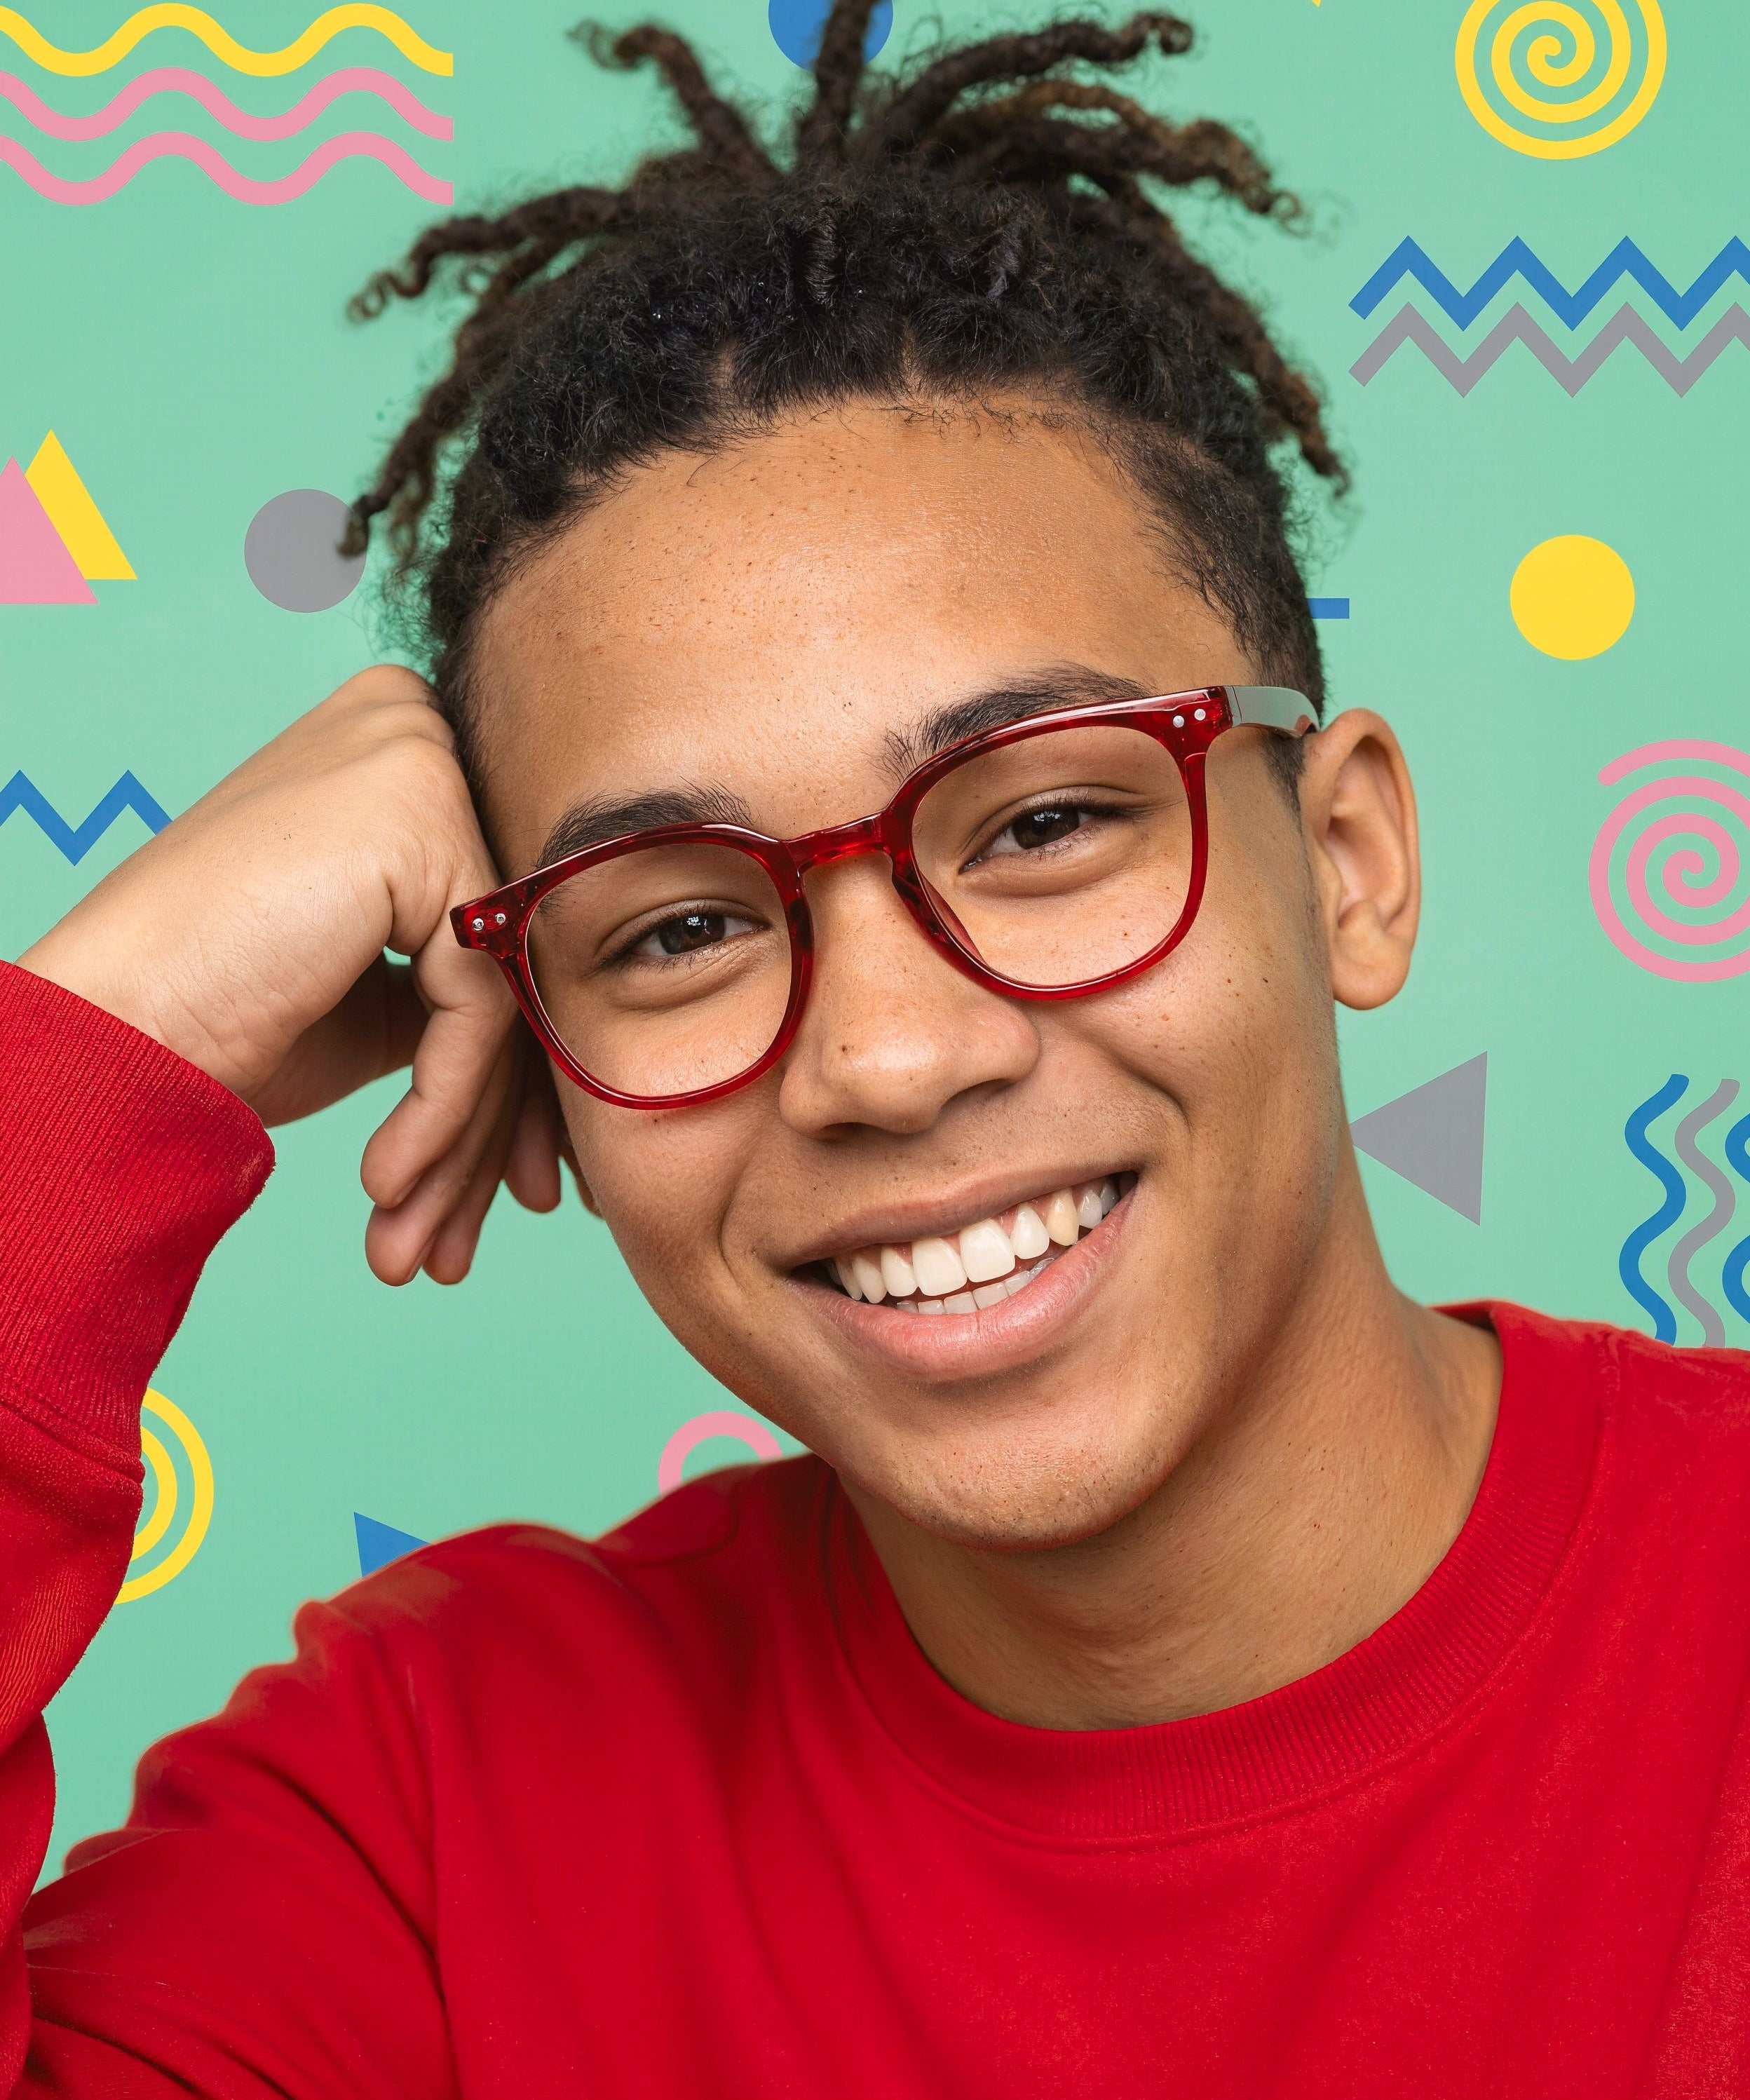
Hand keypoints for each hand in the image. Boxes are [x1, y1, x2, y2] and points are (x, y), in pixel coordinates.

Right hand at [20, 666, 570, 1283]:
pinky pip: (477, 1002)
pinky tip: (389, 1186)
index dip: (504, 1075)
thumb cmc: (218, 1006)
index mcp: (402, 744)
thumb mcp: (372, 984)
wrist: (111, 1024)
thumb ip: (468, 975)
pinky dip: (440, 1109)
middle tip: (461, 1236)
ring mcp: (419, 764)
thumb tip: (568, 1032)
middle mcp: (415, 729)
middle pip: (506, 957)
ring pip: (501, 992)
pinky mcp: (418, 824)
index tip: (500, 1187)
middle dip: (493, 1124)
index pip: (497, 926)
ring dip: (462, 1143)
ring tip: (421, 1247)